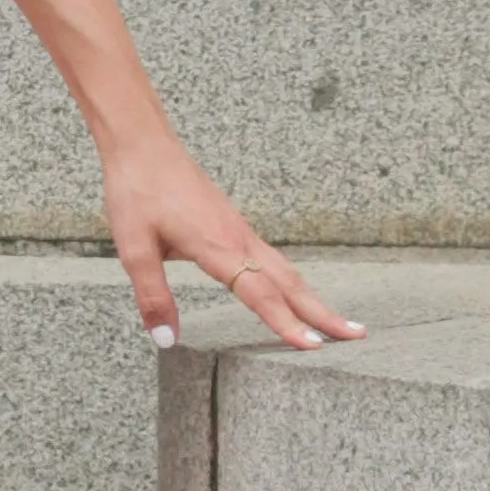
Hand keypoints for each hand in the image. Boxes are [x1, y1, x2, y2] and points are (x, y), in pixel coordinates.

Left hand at [101, 131, 363, 353]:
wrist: (142, 143)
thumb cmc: (137, 190)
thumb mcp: (133, 249)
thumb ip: (152, 296)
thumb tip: (166, 340)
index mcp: (218, 246)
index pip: (261, 294)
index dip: (286, 323)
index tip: (314, 347)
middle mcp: (238, 237)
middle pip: (290, 282)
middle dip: (323, 312)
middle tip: (356, 334)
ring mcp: (240, 229)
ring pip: (285, 269)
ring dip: (312, 297)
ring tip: (336, 320)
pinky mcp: (234, 223)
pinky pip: (272, 257)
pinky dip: (291, 280)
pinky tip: (292, 290)